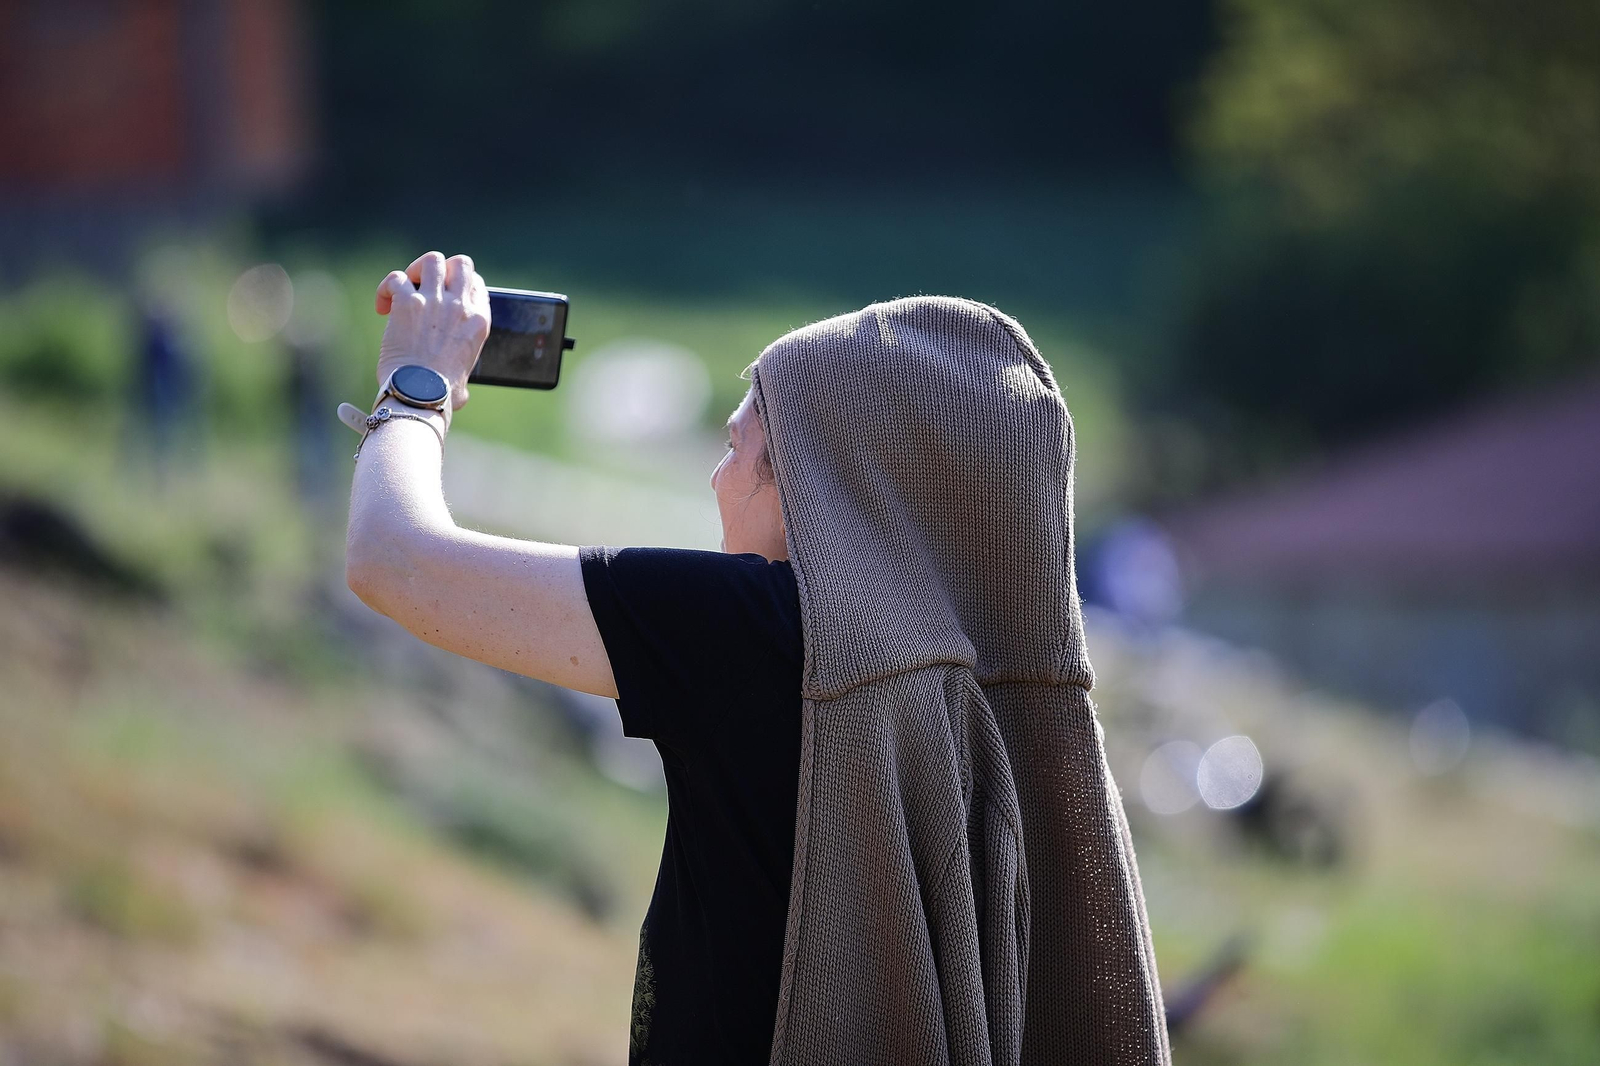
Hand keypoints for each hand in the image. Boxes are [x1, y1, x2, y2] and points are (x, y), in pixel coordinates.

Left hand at [374, 251, 490, 411]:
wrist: (419, 396)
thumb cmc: (440, 395)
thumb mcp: (465, 379)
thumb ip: (463, 371)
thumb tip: (460, 390)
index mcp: (479, 321)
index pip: (476, 283)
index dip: (457, 286)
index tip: (443, 300)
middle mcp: (460, 306)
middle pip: (459, 263)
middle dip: (441, 271)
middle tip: (424, 289)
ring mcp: (435, 302)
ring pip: (430, 261)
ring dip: (415, 272)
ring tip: (404, 291)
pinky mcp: (408, 304)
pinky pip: (396, 278)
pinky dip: (386, 288)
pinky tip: (382, 307)